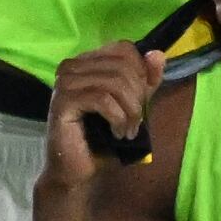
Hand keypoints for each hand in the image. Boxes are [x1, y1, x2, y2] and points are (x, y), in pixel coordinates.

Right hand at [44, 44, 162, 185]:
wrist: (79, 171)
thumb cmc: (103, 141)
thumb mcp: (132, 106)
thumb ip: (146, 81)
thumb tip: (158, 54)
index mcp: (86, 62)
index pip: (125, 49)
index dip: (141, 74)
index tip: (141, 103)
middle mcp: (71, 66)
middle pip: (122, 66)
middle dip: (138, 97)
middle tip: (136, 124)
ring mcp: (64, 83)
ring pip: (114, 82)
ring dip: (130, 111)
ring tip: (128, 131)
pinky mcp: (62, 102)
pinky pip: (102, 99)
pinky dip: (117, 118)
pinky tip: (117, 134)